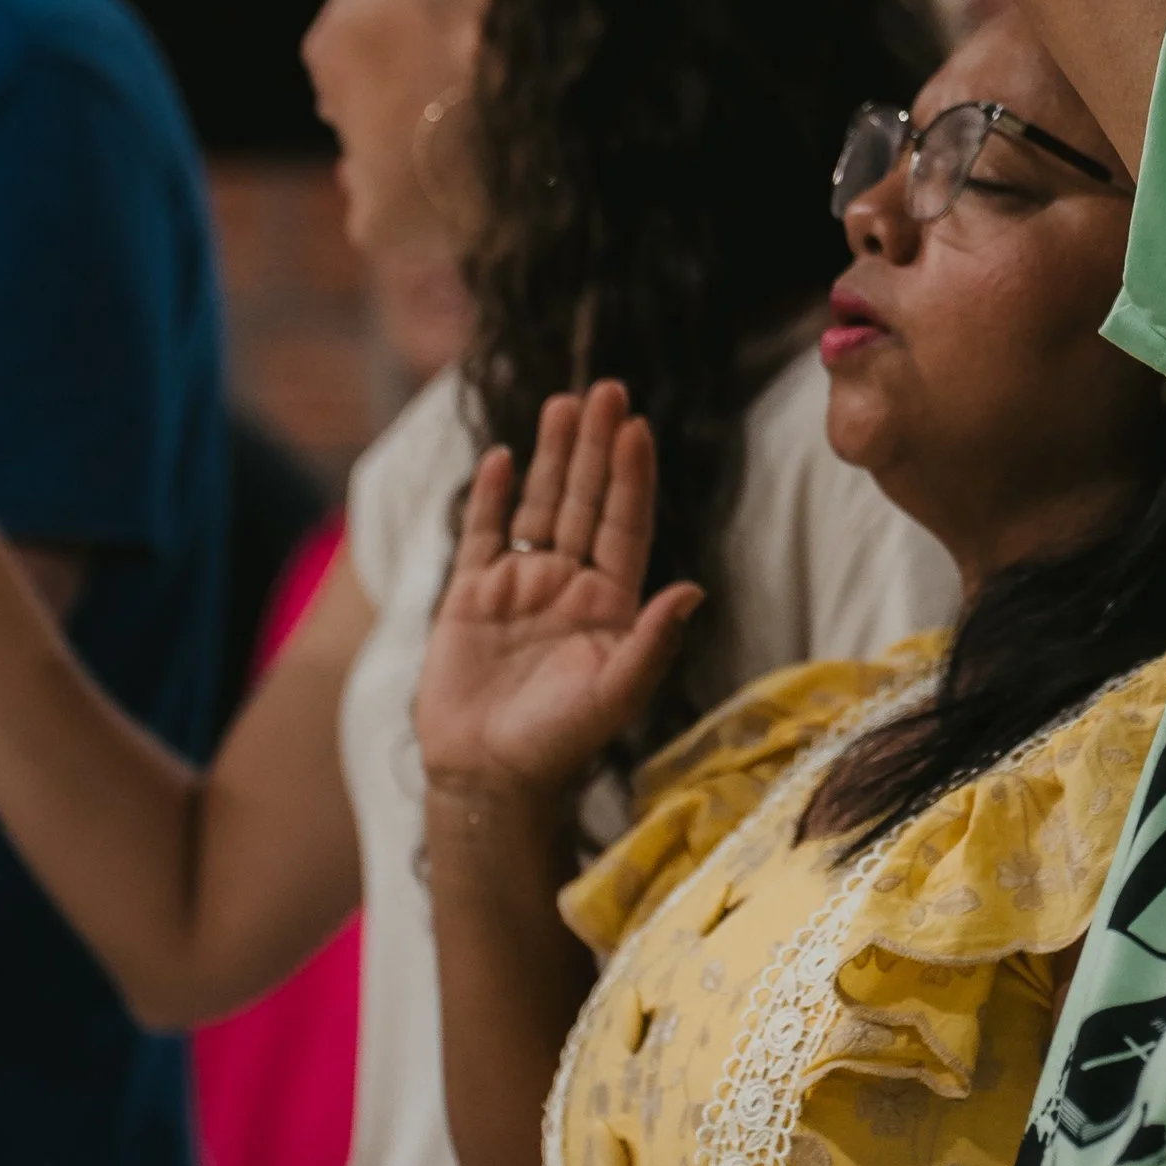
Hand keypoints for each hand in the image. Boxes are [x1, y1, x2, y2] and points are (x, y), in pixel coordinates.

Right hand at [415, 380, 698, 802]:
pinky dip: (489, 495)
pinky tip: (501, 455)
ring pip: (538, 504)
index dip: (631, 476)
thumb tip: (694, 588)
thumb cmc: (561, 743)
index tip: (637, 427)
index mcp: (612, 602)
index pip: (625, 523)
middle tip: (606, 388)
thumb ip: (653, 641)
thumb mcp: (617, 693)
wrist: (489, 777)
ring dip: (552, 455)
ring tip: (563, 402)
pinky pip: (482, 533)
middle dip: (595, 446)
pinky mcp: (471, 595)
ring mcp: (520, 585)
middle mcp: (570, 583)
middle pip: (585, 499)